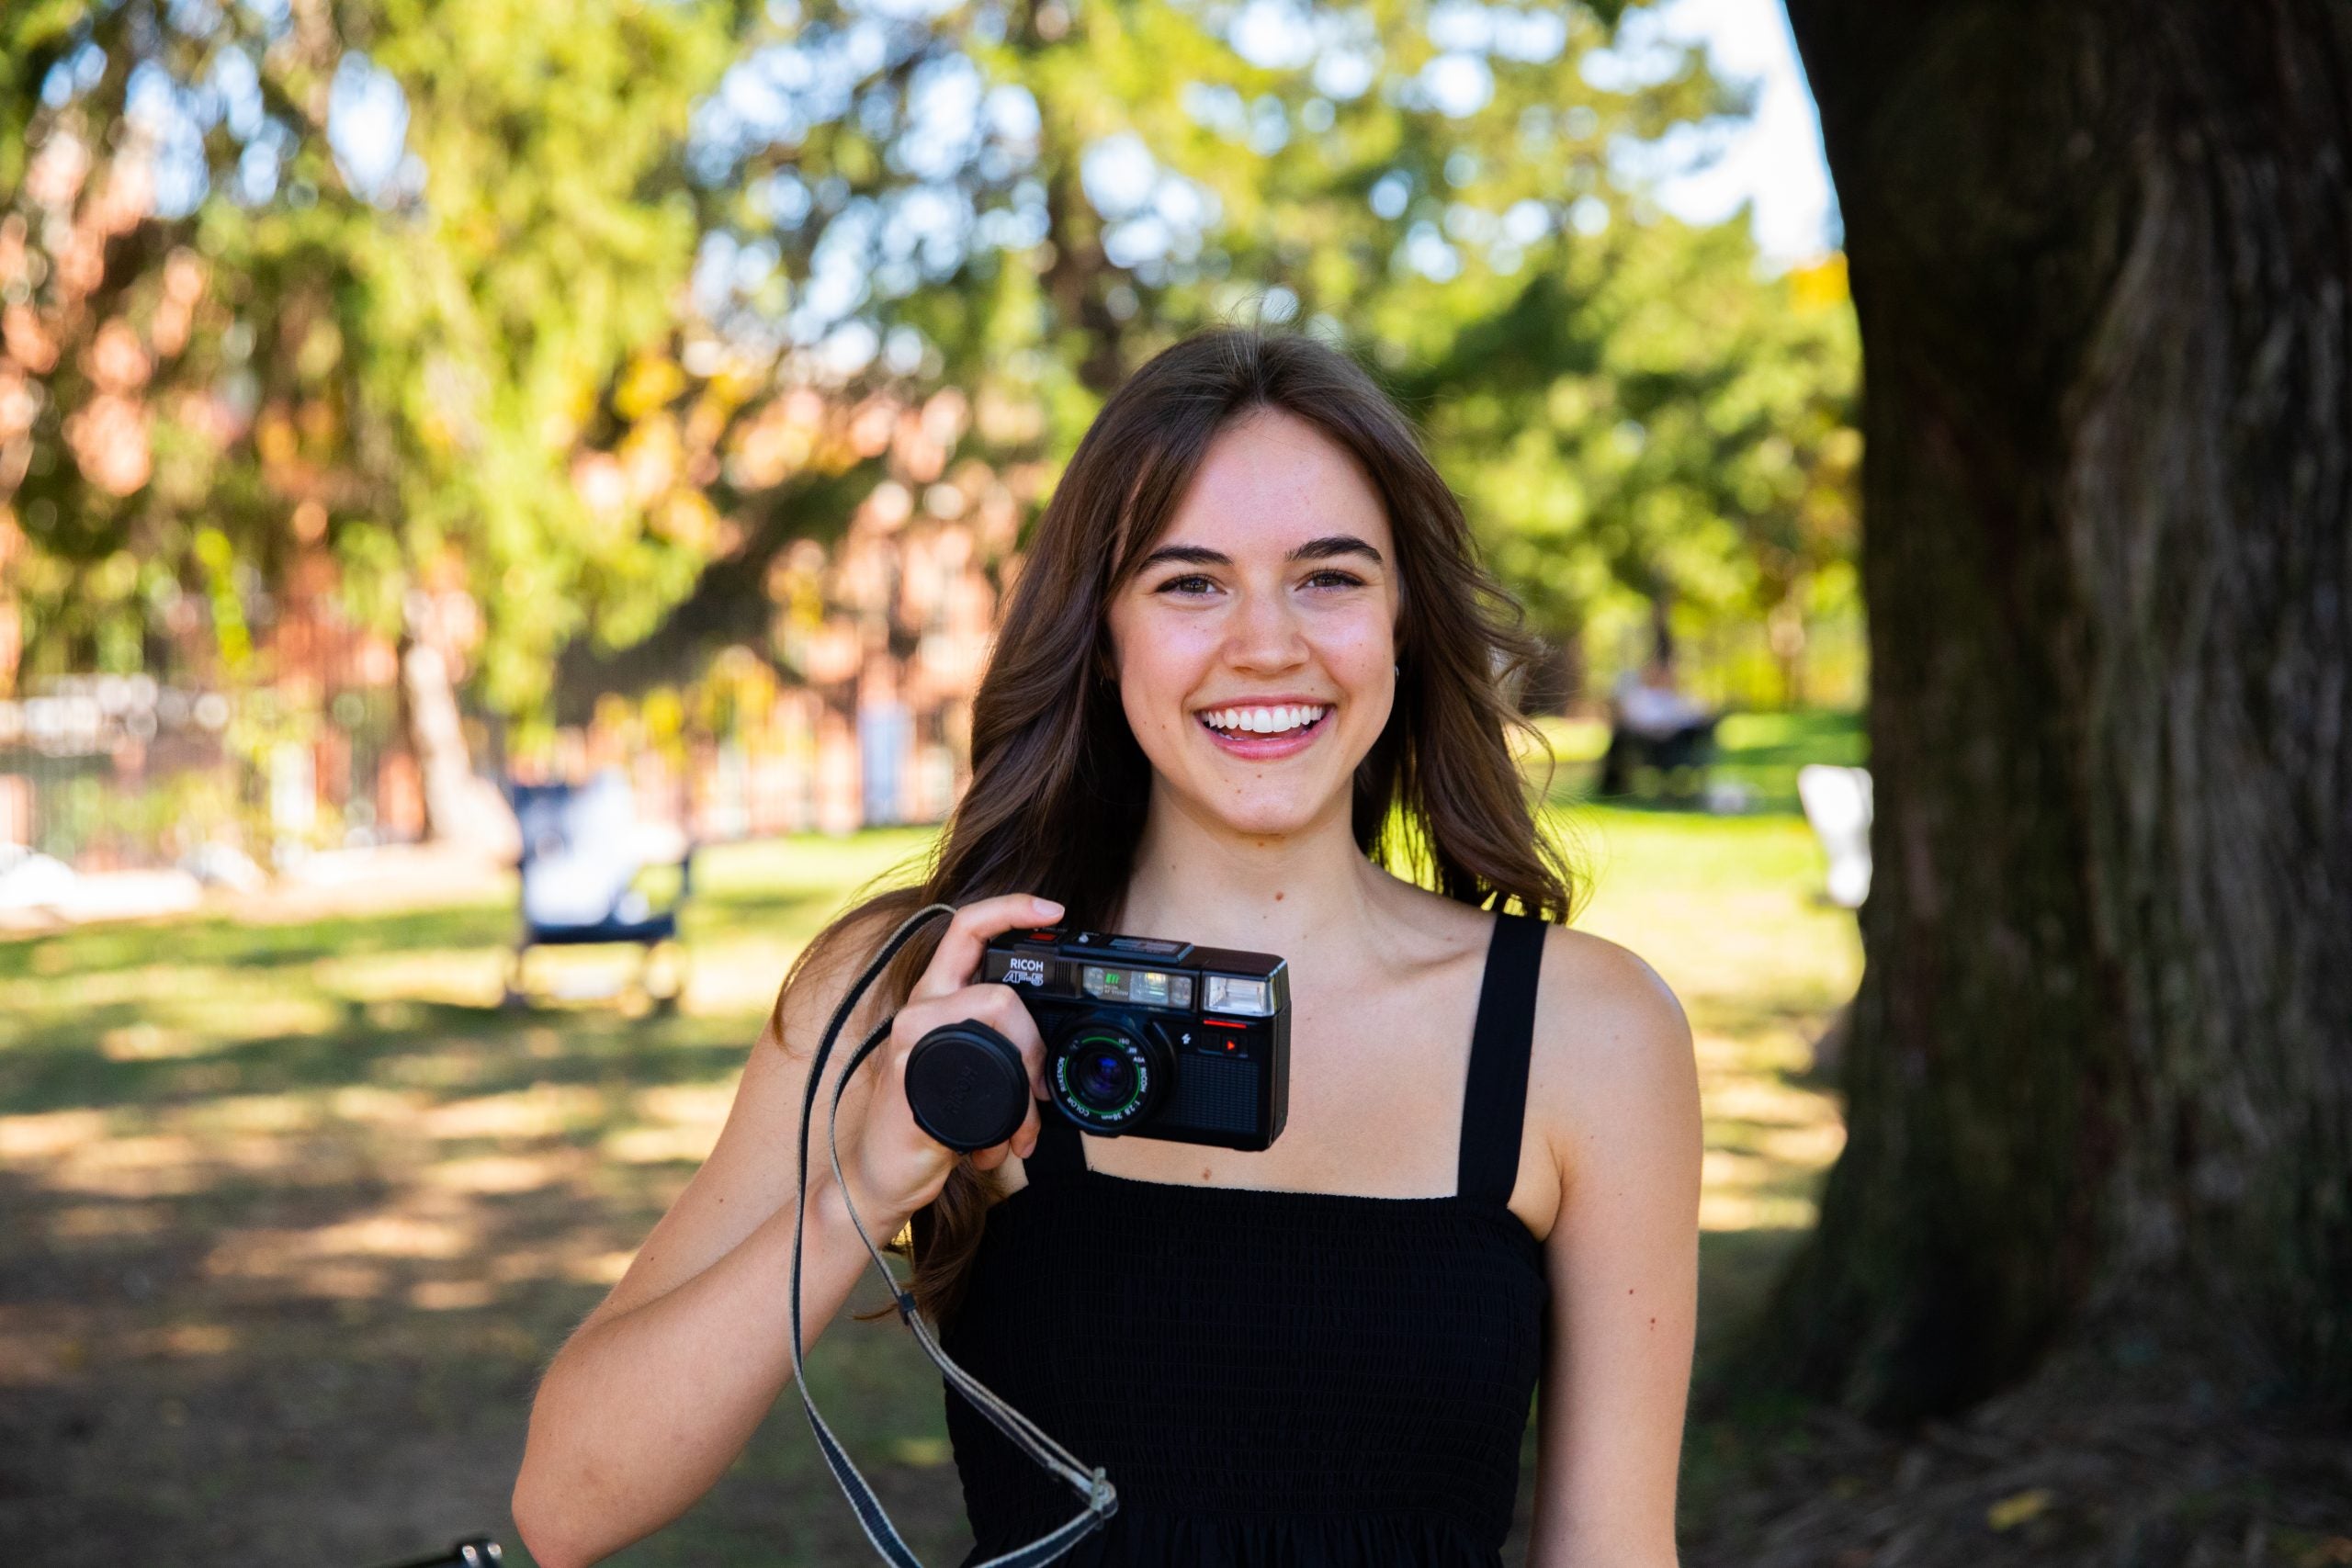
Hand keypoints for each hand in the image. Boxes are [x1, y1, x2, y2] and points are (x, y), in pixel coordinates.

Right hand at [829, 894, 1060, 1226]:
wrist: (881, 1175)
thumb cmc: (928, 1120)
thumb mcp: (967, 1069)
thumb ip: (997, 1046)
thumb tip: (1049, 1059)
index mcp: (935, 997)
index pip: (966, 928)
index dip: (1012, 908)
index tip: (1054, 910)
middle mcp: (919, 1010)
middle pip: (1002, 993)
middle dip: (1036, 1048)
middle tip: (1040, 1091)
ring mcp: (910, 1042)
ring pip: (997, 1026)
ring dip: (1025, 1091)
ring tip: (1019, 1128)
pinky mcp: (909, 1079)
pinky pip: (983, 1082)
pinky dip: (1006, 1121)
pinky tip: (993, 1145)